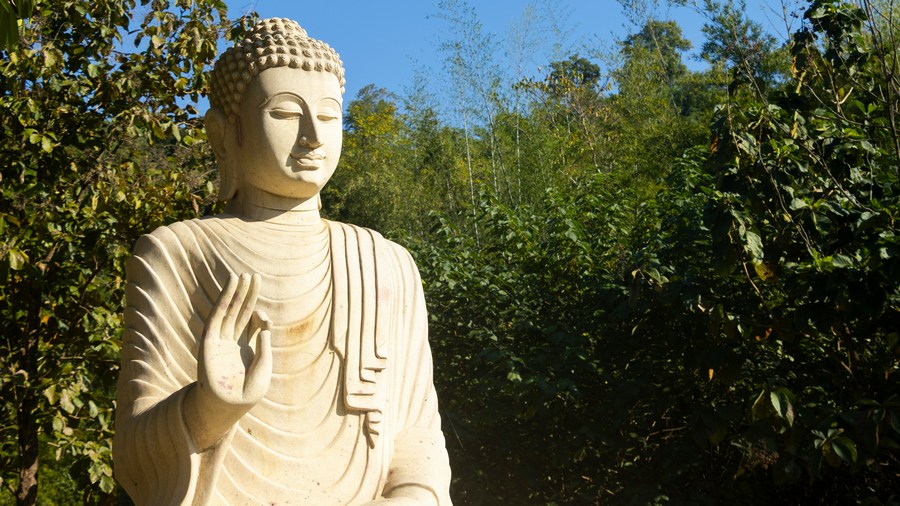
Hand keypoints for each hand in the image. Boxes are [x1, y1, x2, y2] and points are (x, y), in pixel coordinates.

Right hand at [197, 272, 271, 407]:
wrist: (227, 407)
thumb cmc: (247, 393)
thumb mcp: (263, 367)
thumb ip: (265, 346)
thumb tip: (264, 325)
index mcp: (245, 350)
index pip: (253, 325)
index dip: (260, 317)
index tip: (265, 319)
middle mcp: (232, 342)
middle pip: (241, 313)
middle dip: (248, 295)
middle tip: (254, 276)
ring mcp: (220, 340)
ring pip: (229, 311)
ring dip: (236, 293)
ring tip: (243, 275)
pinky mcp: (209, 340)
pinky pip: (218, 315)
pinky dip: (224, 299)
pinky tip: (231, 285)